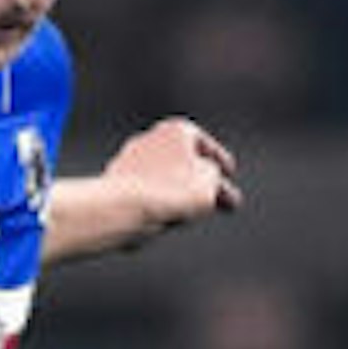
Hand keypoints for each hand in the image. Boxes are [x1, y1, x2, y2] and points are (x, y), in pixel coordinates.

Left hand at [104, 117, 241, 232]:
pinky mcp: (117, 184)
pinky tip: (169, 218)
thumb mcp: (210, 182)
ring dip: (181, 193)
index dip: (219, 158)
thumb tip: (205, 180)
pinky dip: (161, 202)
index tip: (230, 171)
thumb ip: (214, 178)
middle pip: (184, 161)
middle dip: (203, 182)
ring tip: (195, 213)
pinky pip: (148, 193)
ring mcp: (130, 160)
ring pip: (165, 178)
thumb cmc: (173, 190)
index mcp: (176, 130)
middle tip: (222, 200)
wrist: (128, 207)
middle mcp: (151, 138)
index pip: (204, 143)